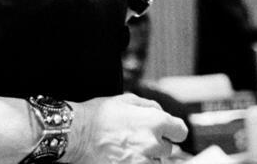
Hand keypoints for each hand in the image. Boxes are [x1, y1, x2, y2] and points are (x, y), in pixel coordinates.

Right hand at [67, 92, 187, 162]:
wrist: (76, 134)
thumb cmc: (98, 116)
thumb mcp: (126, 99)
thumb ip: (149, 106)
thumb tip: (160, 113)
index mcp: (155, 122)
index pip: (181, 131)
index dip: (174, 130)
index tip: (170, 132)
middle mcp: (152, 144)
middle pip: (168, 149)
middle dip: (156, 144)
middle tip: (139, 139)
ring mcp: (142, 161)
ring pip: (156, 162)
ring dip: (148, 157)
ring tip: (130, 150)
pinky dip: (137, 163)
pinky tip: (125, 157)